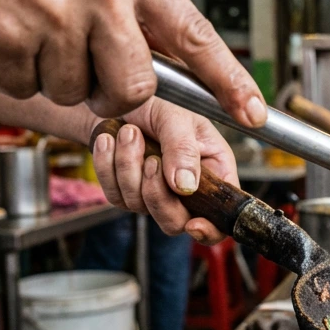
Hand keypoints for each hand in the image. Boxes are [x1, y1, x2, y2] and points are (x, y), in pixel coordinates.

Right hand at [0, 0, 265, 125]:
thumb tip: (173, 60)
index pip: (195, 34)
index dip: (229, 80)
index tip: (254, 113)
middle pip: (137, 87)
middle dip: (114, 93)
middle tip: (84, 66)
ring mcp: (53, 14)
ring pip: (76, 93)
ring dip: (51, 74)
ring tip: (28, 23)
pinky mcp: (6, 38)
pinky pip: (26, 87)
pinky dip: (11, 70)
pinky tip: (0, 28)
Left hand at [90, 98, 236, 243]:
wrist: (121, 99)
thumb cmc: (160, 102)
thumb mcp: (177, 118)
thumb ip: (183, 149)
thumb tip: (184, 186)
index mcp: (214, 171)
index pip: (221, 216)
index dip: (211, 229)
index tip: (193, 224)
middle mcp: (187, 189)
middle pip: (175, 222)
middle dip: (156, 194)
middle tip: (151, 159)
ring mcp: (155, 194)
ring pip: (140, 206)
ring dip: (129, 167)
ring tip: (128, 132)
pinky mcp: (126, 193)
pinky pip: (114, 195)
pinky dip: (108, 165)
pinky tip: (110, 140)